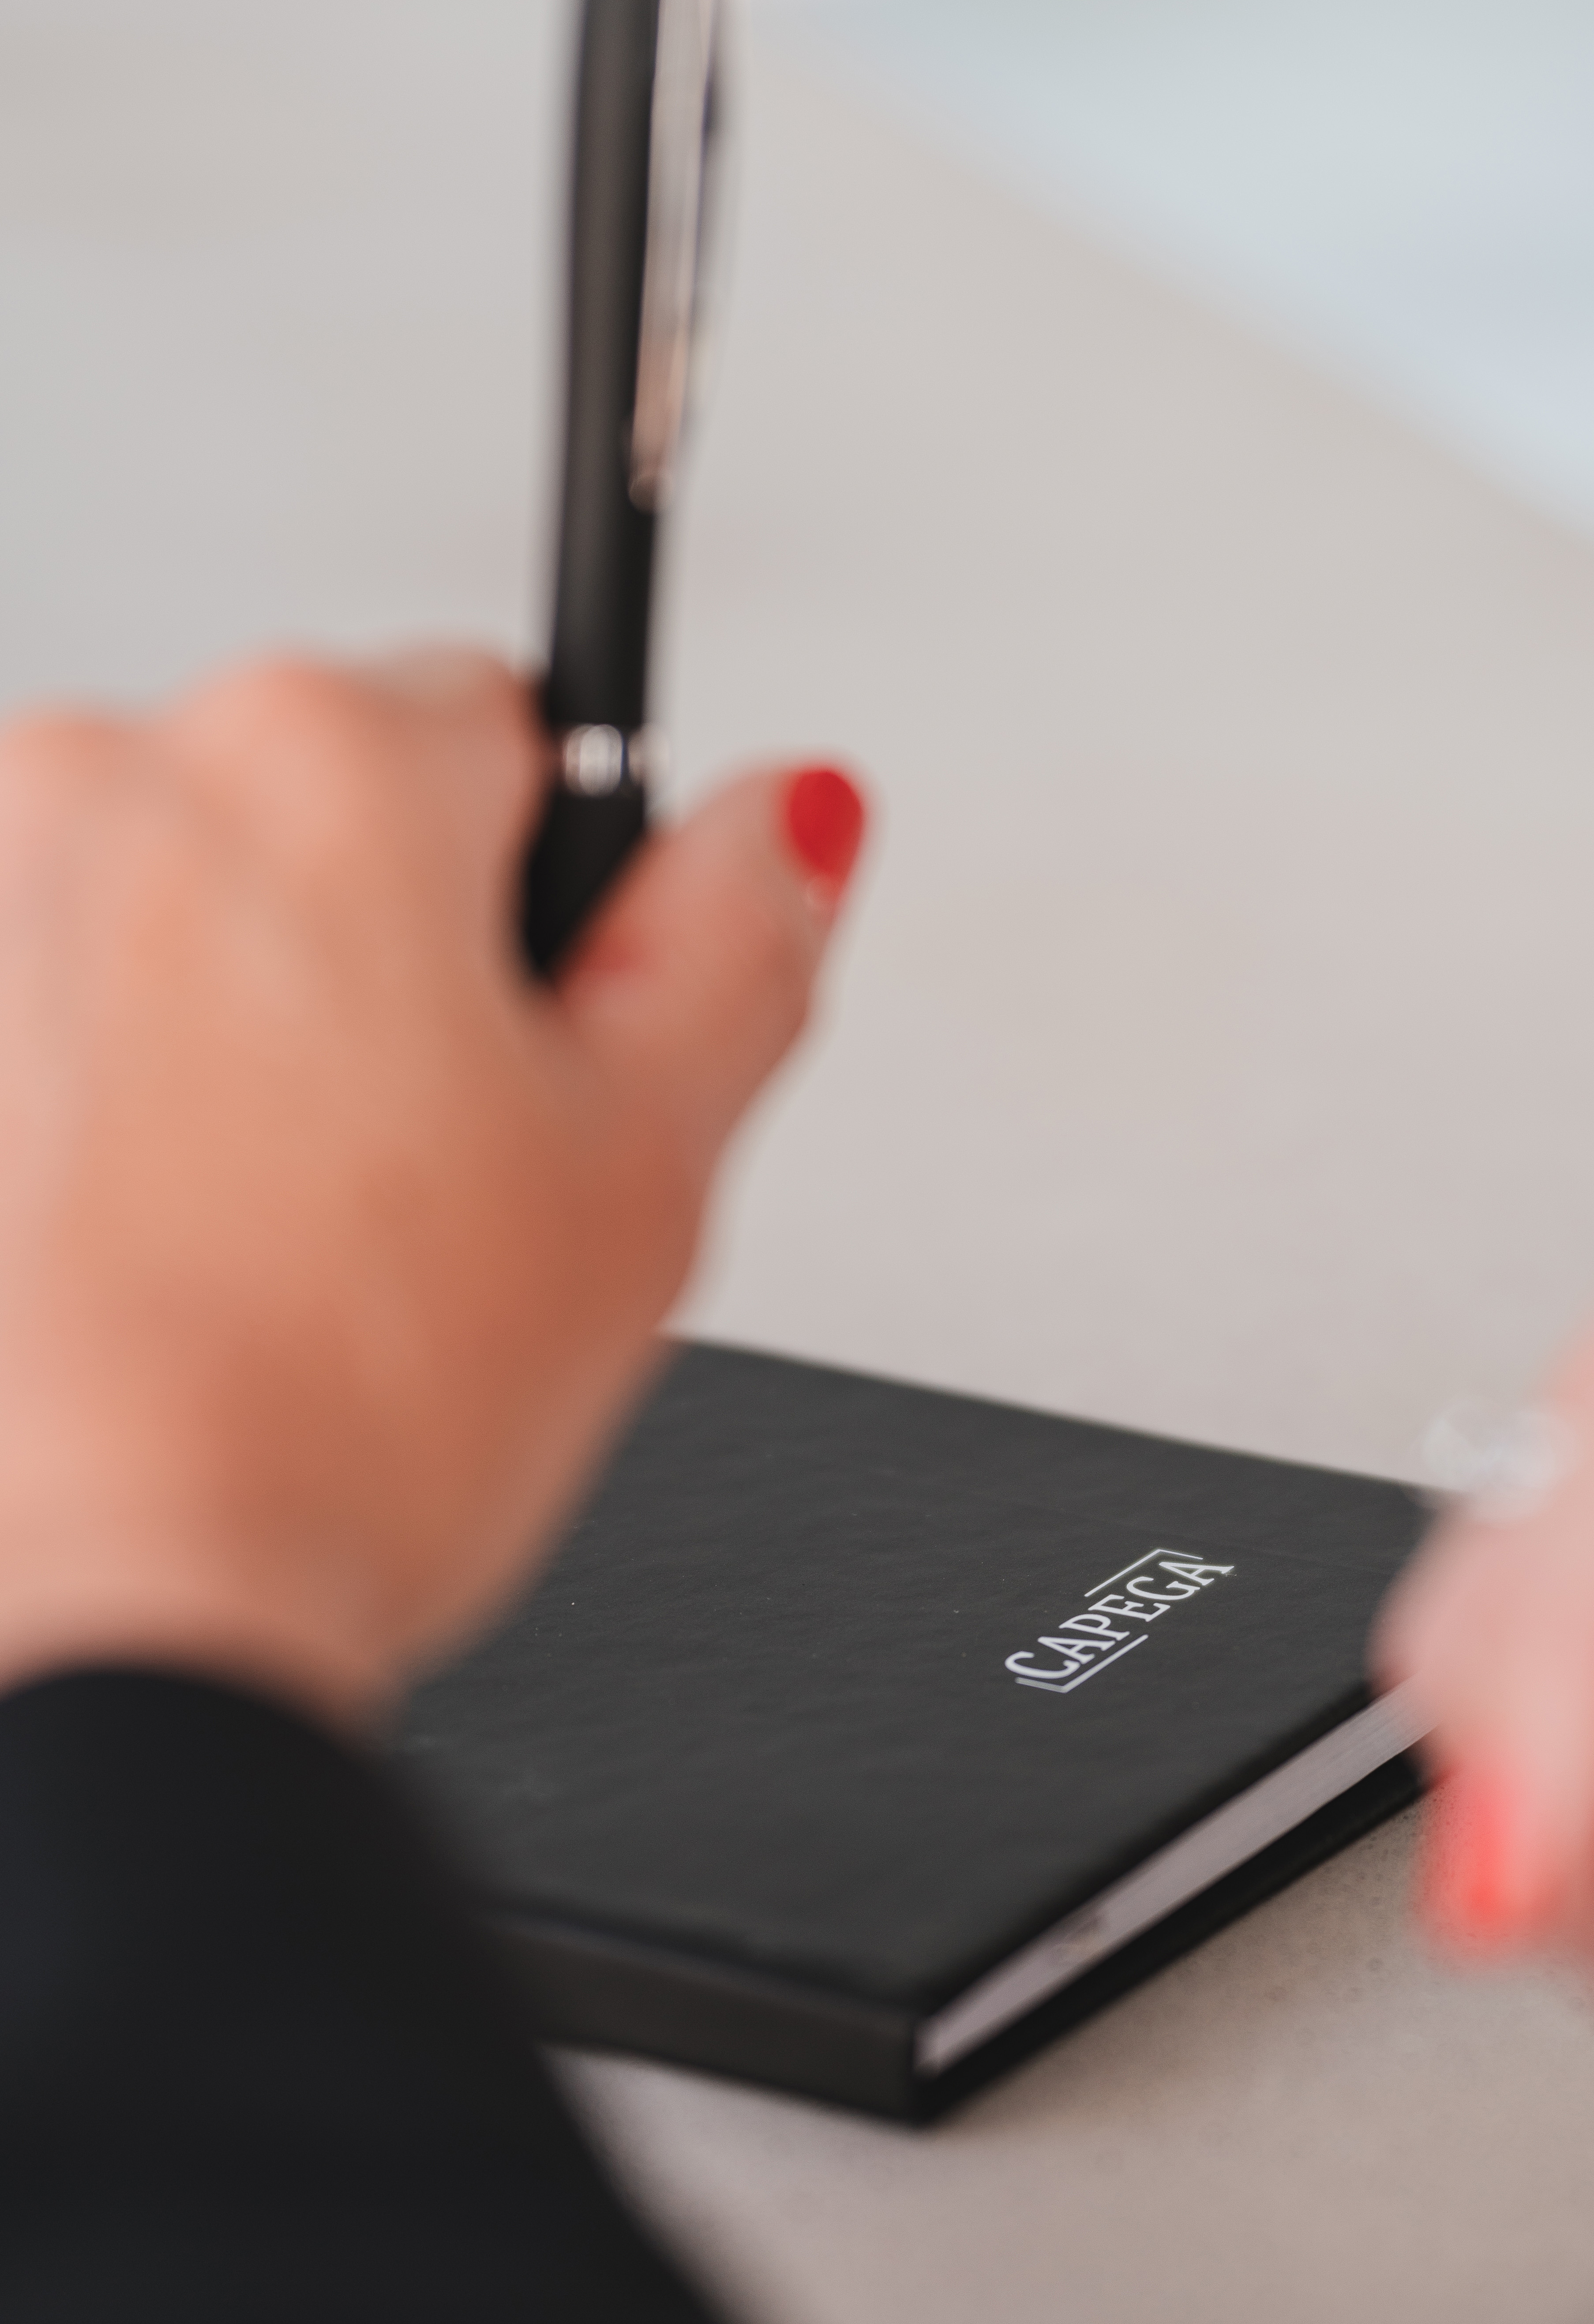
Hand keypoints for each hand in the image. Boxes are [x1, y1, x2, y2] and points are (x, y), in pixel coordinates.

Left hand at [0, 649, 866, 1718]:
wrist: (136, 1593)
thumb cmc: (347, 1403)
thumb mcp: (651, 1161)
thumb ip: (737, 940)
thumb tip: (788, 813)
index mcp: (320, 759)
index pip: (520, 730)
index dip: (565, 913)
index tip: (545, 1044)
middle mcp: (112, 781)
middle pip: (341, 819)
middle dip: (405, 960)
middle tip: (441, 1166)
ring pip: (199, 921)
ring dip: (255, 1031)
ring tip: (301, 1226)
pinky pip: (75, 1014)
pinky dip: (127, 1098)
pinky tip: (185, 1237)